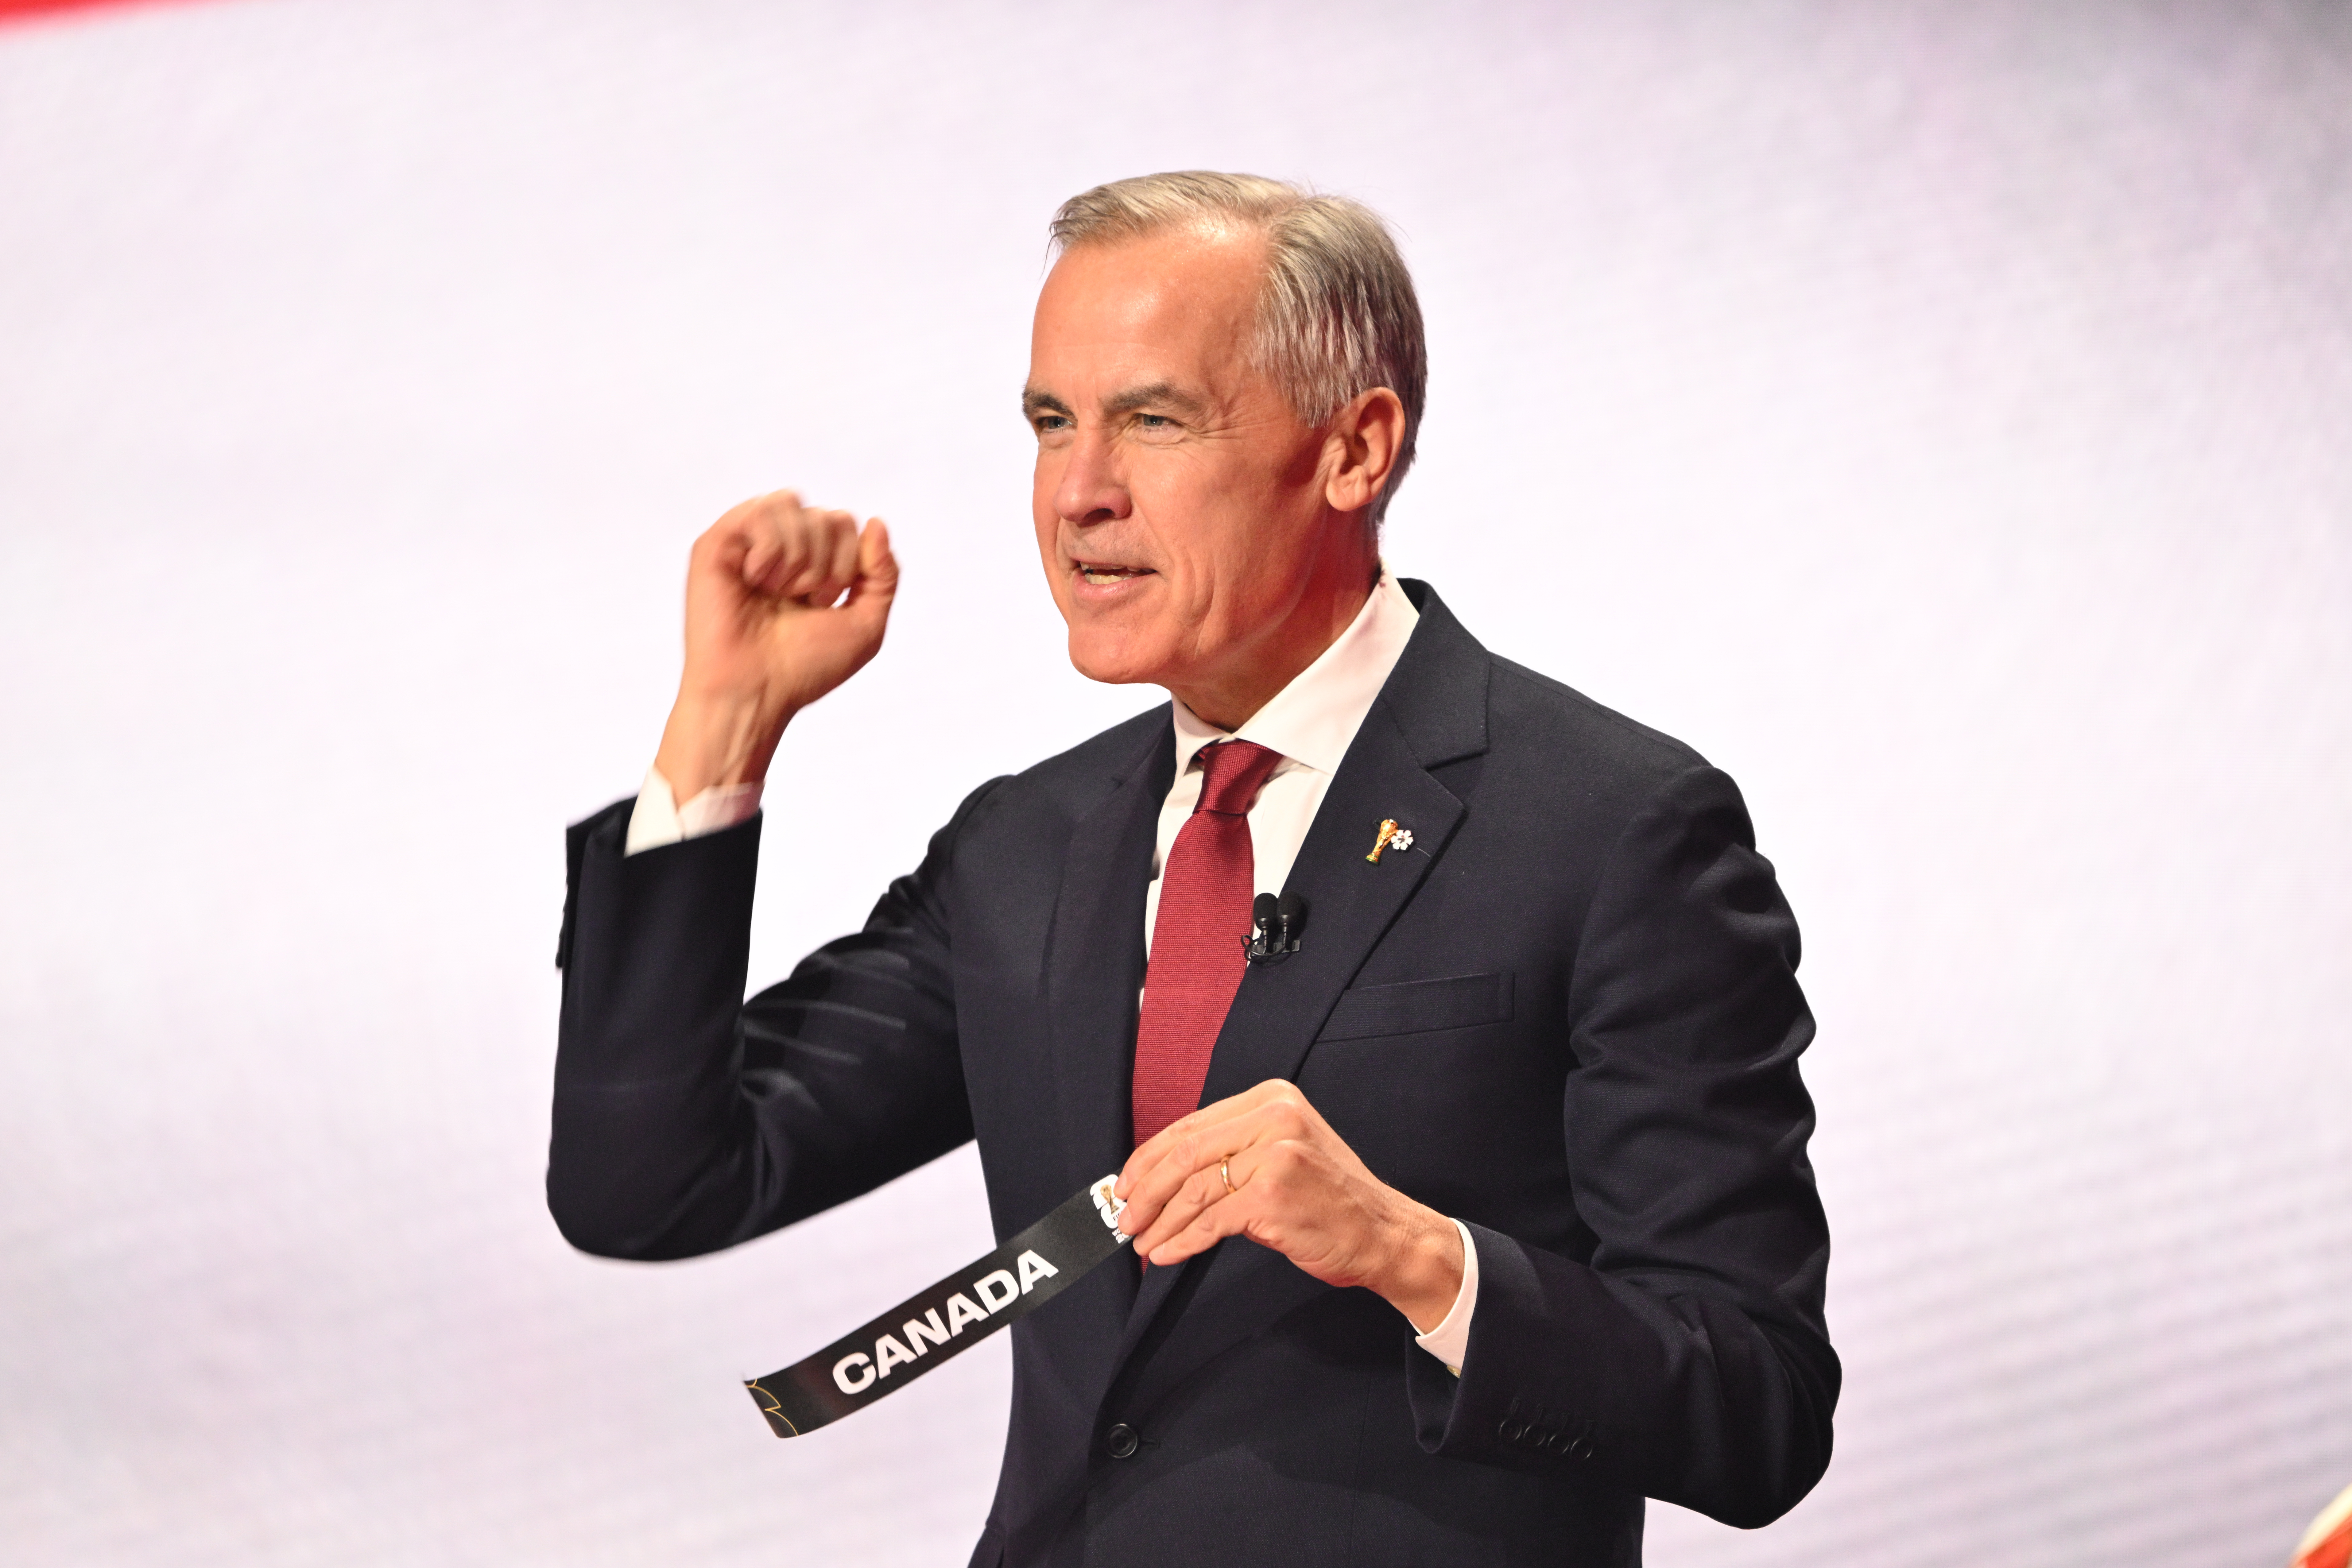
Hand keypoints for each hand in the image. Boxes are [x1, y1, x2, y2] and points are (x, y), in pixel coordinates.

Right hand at [652, 490, 897, 799]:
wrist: (756, 691)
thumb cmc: (805, 666)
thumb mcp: (866, 624)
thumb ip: (883, 573)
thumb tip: (877, 522)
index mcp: (811, 562)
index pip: (845, 524)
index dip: (848, 564)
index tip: (825, 603)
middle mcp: (780, 547)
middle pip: (827, 515)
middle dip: (826, 564)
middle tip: (800, 600)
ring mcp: (746, 543)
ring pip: (792, 504)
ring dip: (798, 557)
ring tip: (777, 592)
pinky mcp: (716, 544)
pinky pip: (760, 511)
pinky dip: (770, 549)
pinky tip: (755, 579)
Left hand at [1114, 1081, 1464, 1331]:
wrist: (1383, 1233)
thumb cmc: (1330, 1199)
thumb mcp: (1283, 1154)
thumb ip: (1233, 1152)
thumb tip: (1164, 1178)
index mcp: (1272, 1099)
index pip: (1191, 1125)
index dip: (1149, 1157)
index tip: (1125, 1182)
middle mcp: (1274, 1118)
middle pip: (1185, 1152)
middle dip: (1145, 1188)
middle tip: (1123, 1216)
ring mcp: (1275, 1156)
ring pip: (1193, 1188)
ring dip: (1159, 1219)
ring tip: (1140, 1240)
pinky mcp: (1273, 1196)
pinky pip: (1211, 1220)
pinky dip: (1181, 1240)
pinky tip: (1166, 1252)